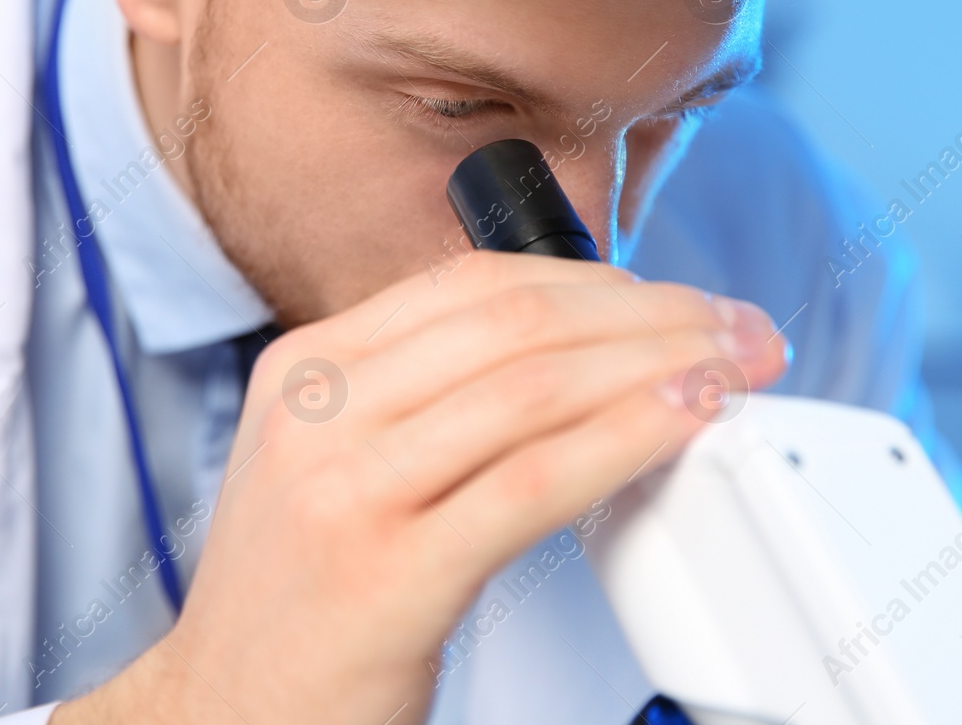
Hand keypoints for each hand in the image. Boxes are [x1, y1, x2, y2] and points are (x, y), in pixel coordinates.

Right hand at [53, 250, 786, 724]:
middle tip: (737, 330)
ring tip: (733, 371)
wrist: (223, 714)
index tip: (679, 302)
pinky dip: (628, 438)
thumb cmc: (302, 597)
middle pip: (519, 321)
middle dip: (653, 314)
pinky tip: (686, 423)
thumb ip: (430, 396)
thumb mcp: (336, 460)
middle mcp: (320, 409)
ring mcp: (346, 487)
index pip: (478, 283)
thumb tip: (583, 353)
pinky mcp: (386, 571)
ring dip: (659, 366)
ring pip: (535, 386)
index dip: (603, 279)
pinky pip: (533, 480)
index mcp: (310, 367)